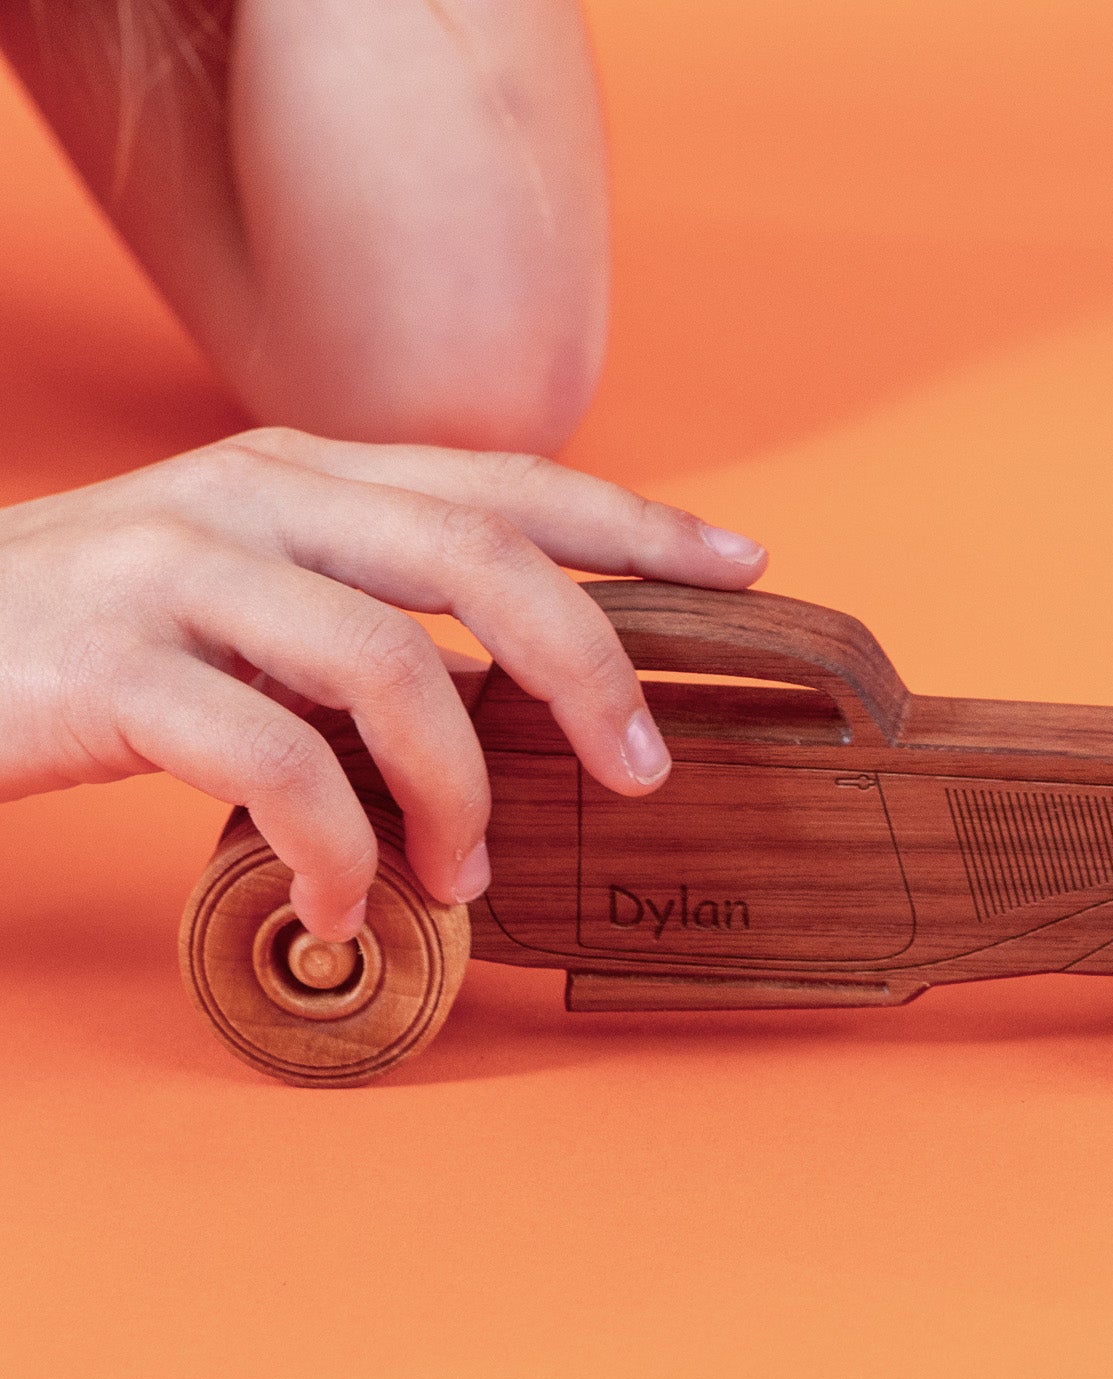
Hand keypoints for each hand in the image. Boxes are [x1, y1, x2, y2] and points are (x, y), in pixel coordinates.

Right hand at [0, 428, 767, 939]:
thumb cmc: (98, 641)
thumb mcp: (249, 594)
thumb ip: (368, 613)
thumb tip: (511, 700)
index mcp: (304, 474)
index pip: (506, 483)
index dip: (635, 524)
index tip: (743, 562)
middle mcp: (254, 497)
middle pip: (481, 559)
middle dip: (591, 667)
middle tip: (643, 769)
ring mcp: (180, 572)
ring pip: (392, 668)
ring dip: (458, 791)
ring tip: (465, 874)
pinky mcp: (115, 667)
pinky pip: (276, 764)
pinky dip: (339, 847)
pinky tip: (350, 899)